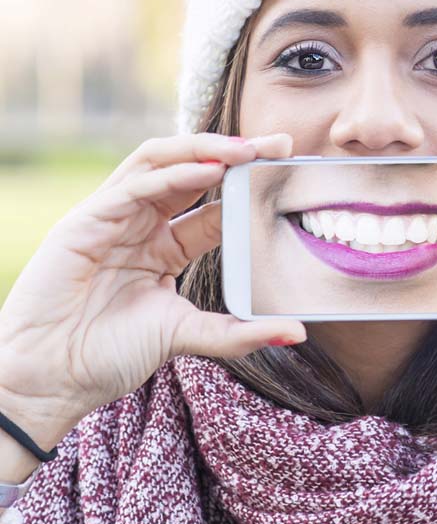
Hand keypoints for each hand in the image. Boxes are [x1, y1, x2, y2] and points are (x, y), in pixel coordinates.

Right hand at [0, 132, 305, 444]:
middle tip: (279, 144)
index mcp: (166, 244)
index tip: (287, 169)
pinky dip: (173, 174)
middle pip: (192, 170)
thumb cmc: (109, 356)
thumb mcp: (186, 334)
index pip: (213, 202)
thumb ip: (238, 332)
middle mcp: (142, 223)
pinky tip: (208, 170)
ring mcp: (113, 217)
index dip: (249, 184)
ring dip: (205, 150)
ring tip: (247, 149)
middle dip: (235, 153)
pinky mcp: (86, 221)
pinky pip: (133, 186)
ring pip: (161, 163)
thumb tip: (296, 332)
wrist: (49, 382)